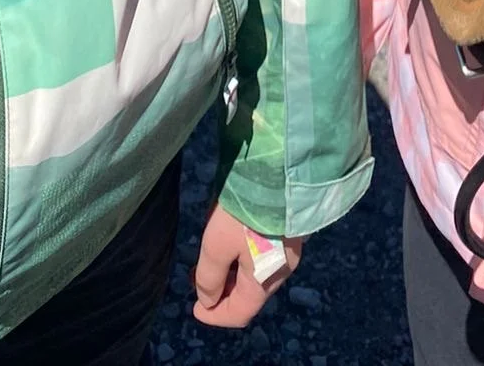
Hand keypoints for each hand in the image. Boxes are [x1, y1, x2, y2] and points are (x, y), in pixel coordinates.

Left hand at [192, 204, 300, 328]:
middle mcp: (282, 269)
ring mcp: (288, 248)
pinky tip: (229, 239)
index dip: (215, 315)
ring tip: (208, 257)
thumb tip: (207, 300)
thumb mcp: (217, 244)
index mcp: (266, 280)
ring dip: (231, 272)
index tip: (195, 309)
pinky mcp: (288, 227)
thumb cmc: (245, 211)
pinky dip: (242, 256)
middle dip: (221, 291)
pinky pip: (262, 253)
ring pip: (255, 272)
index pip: (240, 313)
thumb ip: (210, 276)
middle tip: (195, 278)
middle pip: (249, 293)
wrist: (279, 168)